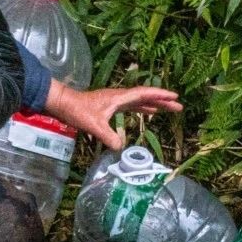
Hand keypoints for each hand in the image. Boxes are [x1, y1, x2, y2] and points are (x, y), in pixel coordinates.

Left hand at [44, 80, 181, 149]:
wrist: (63, 103)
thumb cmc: (77, 111)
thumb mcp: (93, 125)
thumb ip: (108, 136)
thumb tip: (121, 147)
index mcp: (119, 98)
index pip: (144, 94)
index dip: (160, 95)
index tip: (174, 97)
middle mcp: (119, 97)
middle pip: (146, 97)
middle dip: (162, 101)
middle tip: (178, 106)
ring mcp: (115, 101)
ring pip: (140, 101)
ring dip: (154, 104)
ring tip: (168, 109)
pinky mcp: (111, 106)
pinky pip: (132, 106)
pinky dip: (143, 108)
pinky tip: (149, 112)